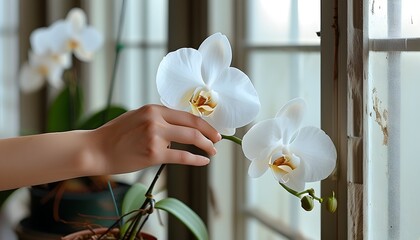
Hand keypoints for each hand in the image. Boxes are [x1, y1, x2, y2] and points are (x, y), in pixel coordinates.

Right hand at [90, 104, 221, 174]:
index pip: (185, 114)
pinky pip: (182, 156)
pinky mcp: (154, 154)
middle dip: (209, 132)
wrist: (96, 149)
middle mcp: (156, 119)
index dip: (202, 122)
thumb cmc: (115, 135)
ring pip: (190, 138)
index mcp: (153, 108)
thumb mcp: (137, 117)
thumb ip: (157, 119)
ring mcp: (155, 136)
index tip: (211, 128)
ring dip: (206, 145)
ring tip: (213, 150)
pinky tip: (204, 161)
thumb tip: (178, 127)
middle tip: (218, 139)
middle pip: (192, 124)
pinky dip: (196, 159)